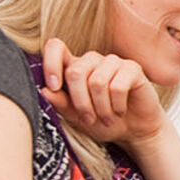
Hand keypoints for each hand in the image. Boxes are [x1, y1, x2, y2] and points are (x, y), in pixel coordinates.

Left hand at [40, 38, 168, 145]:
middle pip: (75, 71)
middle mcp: (93, 61)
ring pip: (97, 81)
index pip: (56, 48)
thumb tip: (44, 91)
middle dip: (80, 102)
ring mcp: (113, 62)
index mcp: (75, 67)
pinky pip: (118, 86)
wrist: (134, 131)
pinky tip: (120, 111)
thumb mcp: (77, 118)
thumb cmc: (104, 122)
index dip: (50, 63)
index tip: (52, 87)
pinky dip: (117, 105)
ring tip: (106, 118)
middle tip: (88, 119)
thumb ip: (61, 104)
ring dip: (101, 108)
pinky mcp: (132, 69)